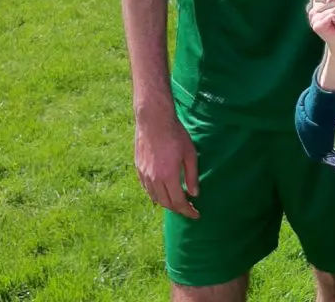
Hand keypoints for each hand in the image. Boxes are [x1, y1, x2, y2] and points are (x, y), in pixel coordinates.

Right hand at [134, 102, 199, 219]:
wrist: (154, 121)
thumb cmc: (175, 135)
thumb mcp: (190, 154)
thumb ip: (192, 176)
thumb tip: (194, 194)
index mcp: (168, 176)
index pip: (178, 202)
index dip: (188, 211)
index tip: (196, 215)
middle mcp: (154, 179)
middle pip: (166, 203)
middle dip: (178, 209)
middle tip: (189, 210)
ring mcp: (144, 175)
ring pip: (155, 198)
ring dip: (167, 203)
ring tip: (178, 202)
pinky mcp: (138, 169)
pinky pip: (147, 189)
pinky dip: (156, 195)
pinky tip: (163, 192)